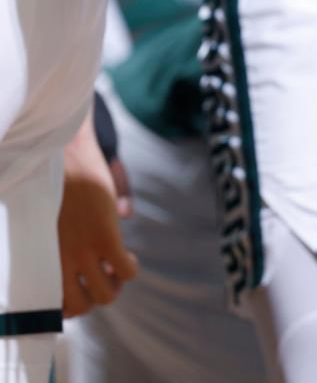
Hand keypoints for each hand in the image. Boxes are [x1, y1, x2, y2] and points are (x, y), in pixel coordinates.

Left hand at [58, 109, 138, 316]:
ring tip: (115, 269)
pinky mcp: (105, 235)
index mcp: (44, 259)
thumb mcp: (51, 218)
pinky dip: (131, 268)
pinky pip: (125, 270)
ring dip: (114, 287)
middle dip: (93, 298)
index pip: (54, 303)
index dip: (70, 305)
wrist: (63, 151)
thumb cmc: (53, 182)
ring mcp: (84, 249)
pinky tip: (129, 257)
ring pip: (105, 295)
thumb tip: (94, 244)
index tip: (79, 290)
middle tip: (100, 279)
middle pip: (80, 307)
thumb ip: (65, 239)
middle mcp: (61, 260)